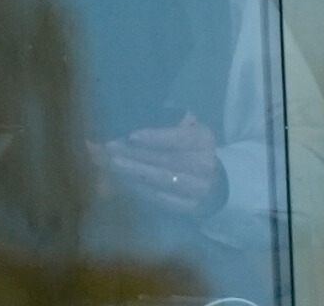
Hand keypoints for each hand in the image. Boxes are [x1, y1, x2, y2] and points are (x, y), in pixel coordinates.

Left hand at [104, 113, 226, 215]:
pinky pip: (160, 198)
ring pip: (161, 180)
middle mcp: (204, 164)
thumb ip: (168, 121)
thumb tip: (135, 116)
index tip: (130, 137)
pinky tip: (123, 181)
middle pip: (165, 160)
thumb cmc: (190, 148)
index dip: (154, 138)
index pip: (178, 138)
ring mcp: (198, 188)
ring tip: (110, 164)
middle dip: (134, 154)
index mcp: (203, 139)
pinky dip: (139, 189)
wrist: (214, 183)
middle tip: (109, 149)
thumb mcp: (187, 129)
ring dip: (133, 172)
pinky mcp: (189, 208)